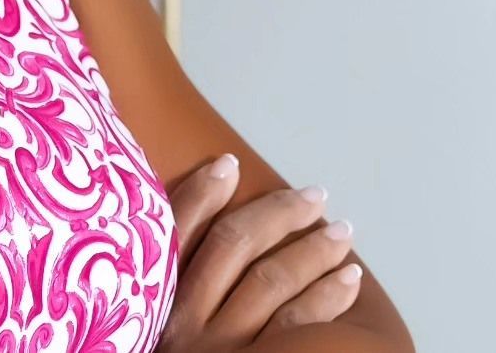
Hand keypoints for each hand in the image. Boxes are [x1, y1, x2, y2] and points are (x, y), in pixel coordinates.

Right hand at [154, 153, 362, 350]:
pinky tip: (347, 281)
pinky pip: (302, 329)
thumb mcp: (148, 333)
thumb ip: (166, 288)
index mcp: (152, 307)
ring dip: (313, 252)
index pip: (175, 233)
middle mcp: (186, 328)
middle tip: (315, 197)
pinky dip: (327, 298)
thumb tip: (184, 237)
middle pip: (235, 250)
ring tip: (342, 234)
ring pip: (274, 284)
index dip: (201, 194)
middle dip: (277, 216)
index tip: (229, 162)